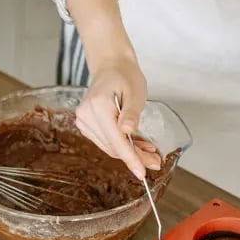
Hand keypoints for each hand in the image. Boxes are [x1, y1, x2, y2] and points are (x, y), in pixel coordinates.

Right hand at [75, 57, 158, 178]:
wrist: (111, 66)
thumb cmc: (125, 76)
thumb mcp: (135, 92)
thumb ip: (132, 113)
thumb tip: (127, 131)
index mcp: (98, 106)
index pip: (116, 140)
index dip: (131, 158)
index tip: (142, 173)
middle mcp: (86, 115)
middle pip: (113, 146)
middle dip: (135, 157)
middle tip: (156, 162)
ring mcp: (84, 121)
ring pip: (110, 147)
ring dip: (130, 153)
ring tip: (150, 152)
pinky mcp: (86, 126)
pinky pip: (106, 142)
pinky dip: (122, 146)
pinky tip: (137, 145)